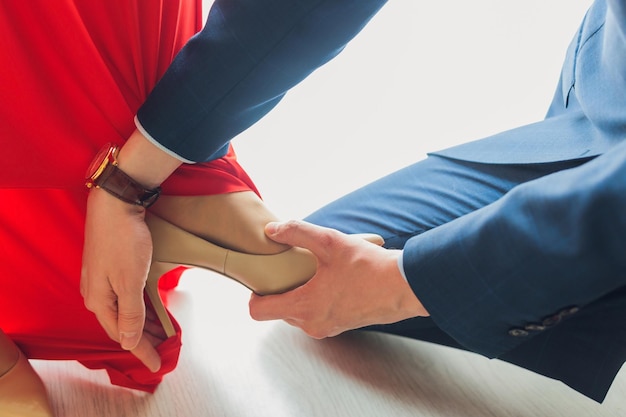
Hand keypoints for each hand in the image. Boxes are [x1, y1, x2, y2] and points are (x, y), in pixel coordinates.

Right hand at [81, 187, 161, 371]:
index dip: (141, 352)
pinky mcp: (110, 268)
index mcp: (99, 301)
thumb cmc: (123, 240)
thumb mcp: (130, 282)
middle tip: (164, 350)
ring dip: (143, 325)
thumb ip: (130, 314)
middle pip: (122, 326)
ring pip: (124, 312)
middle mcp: (97, 293)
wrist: (115, 203)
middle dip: (143, 340)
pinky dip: (140, 308)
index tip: (157, 365)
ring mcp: (102, 280)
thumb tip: (128, 342)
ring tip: (162, 334)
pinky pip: (126, 297)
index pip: (122, 336)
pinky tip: (152, 310)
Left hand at [249, 221, 427, 337]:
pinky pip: (315, 314)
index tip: (265, 277)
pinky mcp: (340, 326)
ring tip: (314, 271)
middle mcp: (312, 324)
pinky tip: (330, 280)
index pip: (258, 311)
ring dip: (300, 293)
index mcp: (304, 306)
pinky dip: (316, 299)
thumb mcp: (329, 242)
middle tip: (291, 267)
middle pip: (278, 310)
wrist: (403, 287)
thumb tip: (271, 231)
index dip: (255, 293)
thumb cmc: (369, 266)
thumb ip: (296, 233)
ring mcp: (326, 328)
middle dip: (281, 289)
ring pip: (297, 312)